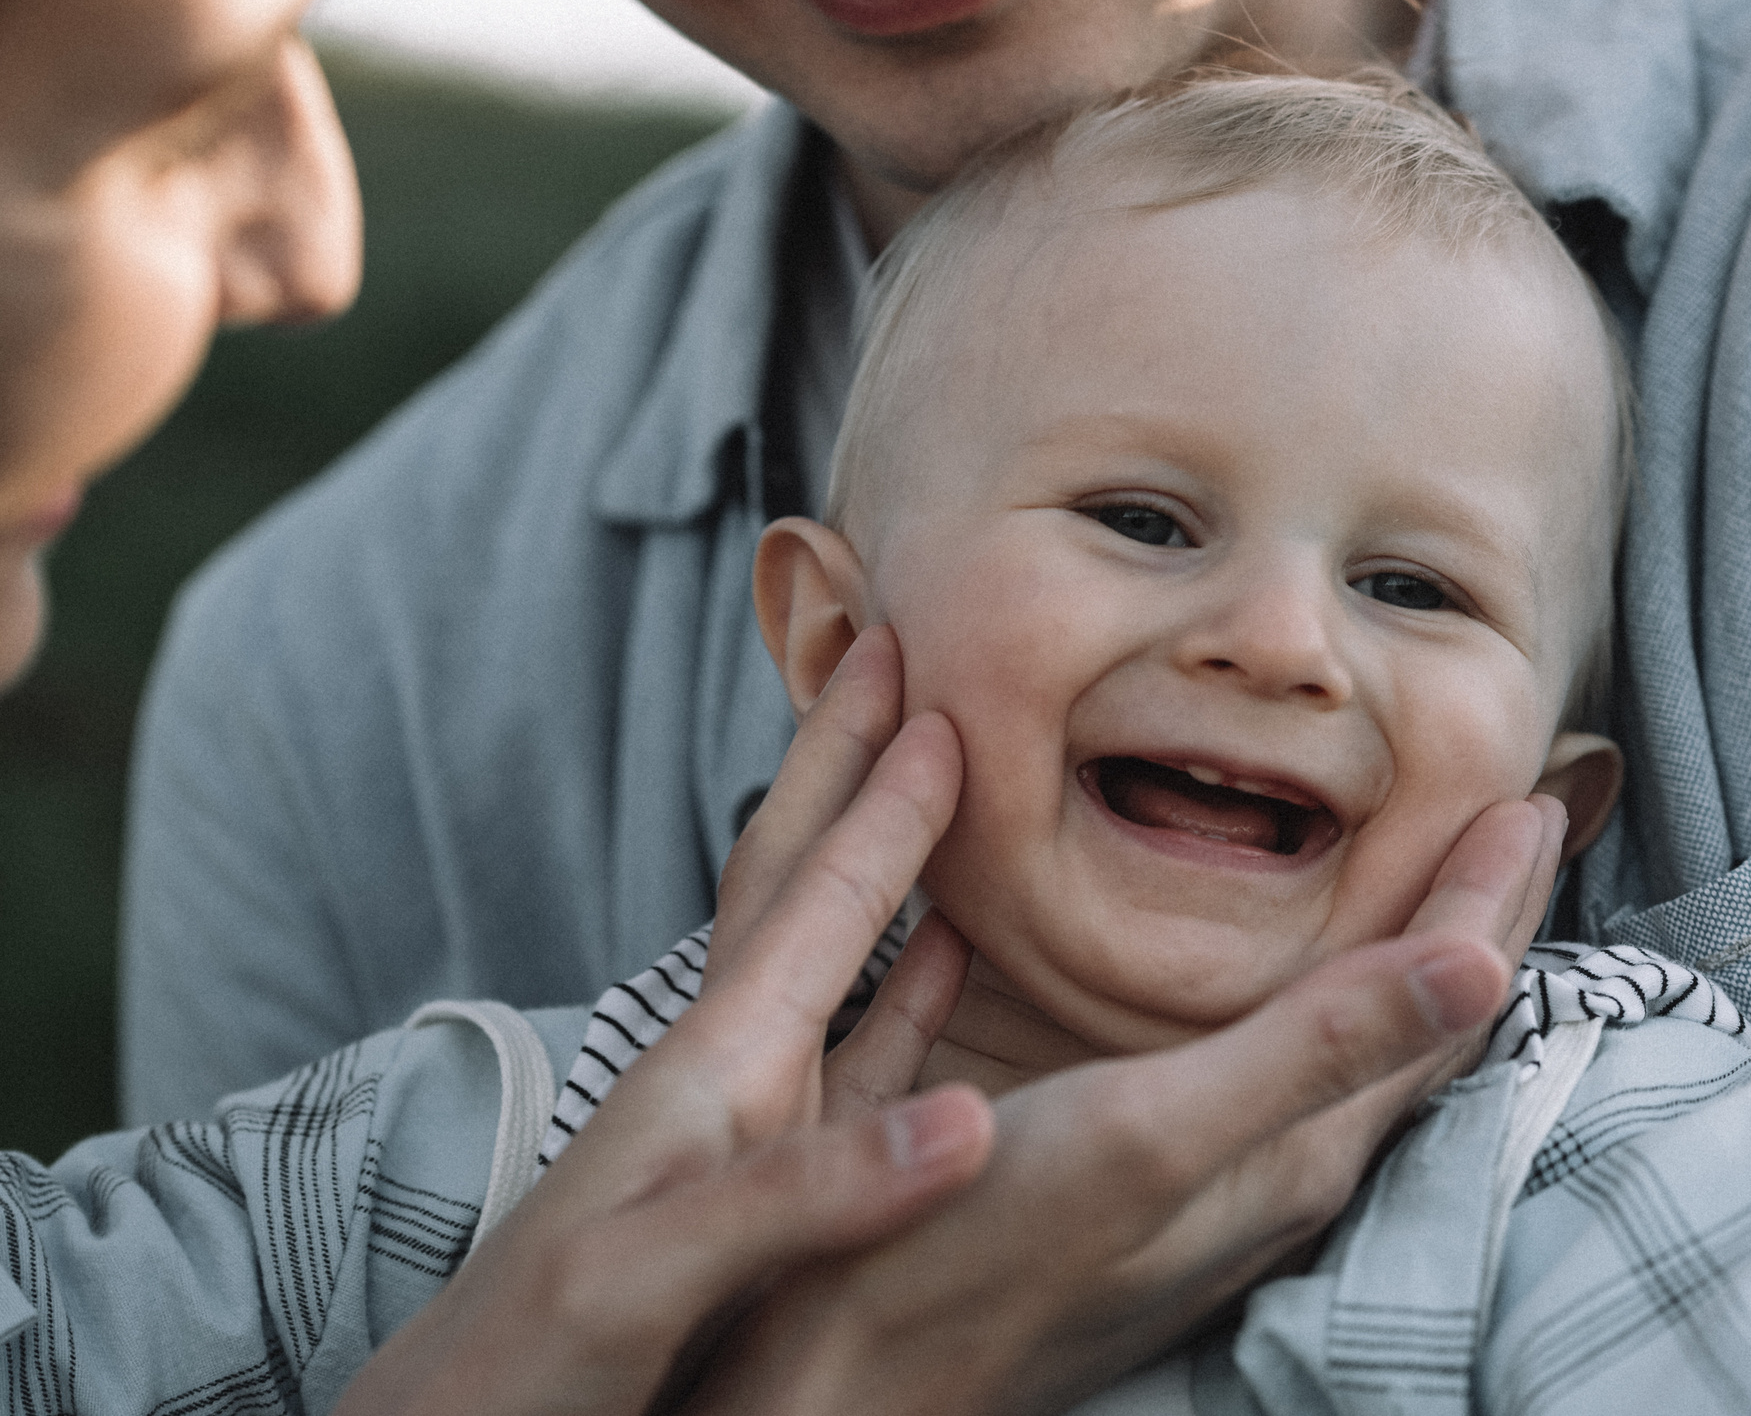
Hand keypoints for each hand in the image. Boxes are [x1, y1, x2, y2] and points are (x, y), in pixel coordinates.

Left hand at [337, 626, 996, 1415]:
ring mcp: (744, 1122)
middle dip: (846, 764)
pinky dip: (908, 987)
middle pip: (798, 881)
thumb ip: (803, 1190)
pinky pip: (856, 1050)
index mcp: (712, 1070)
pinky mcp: (763, 1184)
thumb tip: (975, 1120)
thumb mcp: (652, 1272)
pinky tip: (946, 968)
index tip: (934, 692)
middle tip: (888, 653)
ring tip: (924, 783)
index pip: (815, 900)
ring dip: (876, 856)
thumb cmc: (527, 1365)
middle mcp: (728, 1070)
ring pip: (827, 951)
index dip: (881, 800)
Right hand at [683, 789, 1565, 1415]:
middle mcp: (1277, 1167)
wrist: (838, 1381)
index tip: (1533, 796)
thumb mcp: (1155, 1133)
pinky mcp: (1145, 1174)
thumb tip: (1484, 966)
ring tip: (1418, 872)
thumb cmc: (969, 1252)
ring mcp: (1213, 1177)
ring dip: (1391, 949)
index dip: (1491, 896)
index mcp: (1298, 1149)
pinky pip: (1262, 1061)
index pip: (1441, 1004)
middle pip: (1409, 1021)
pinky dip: (1297, 989)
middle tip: (1511, 814)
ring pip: (1341, 1041)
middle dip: (1467, 914)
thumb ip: (1316, 1047)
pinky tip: (1254, 964)